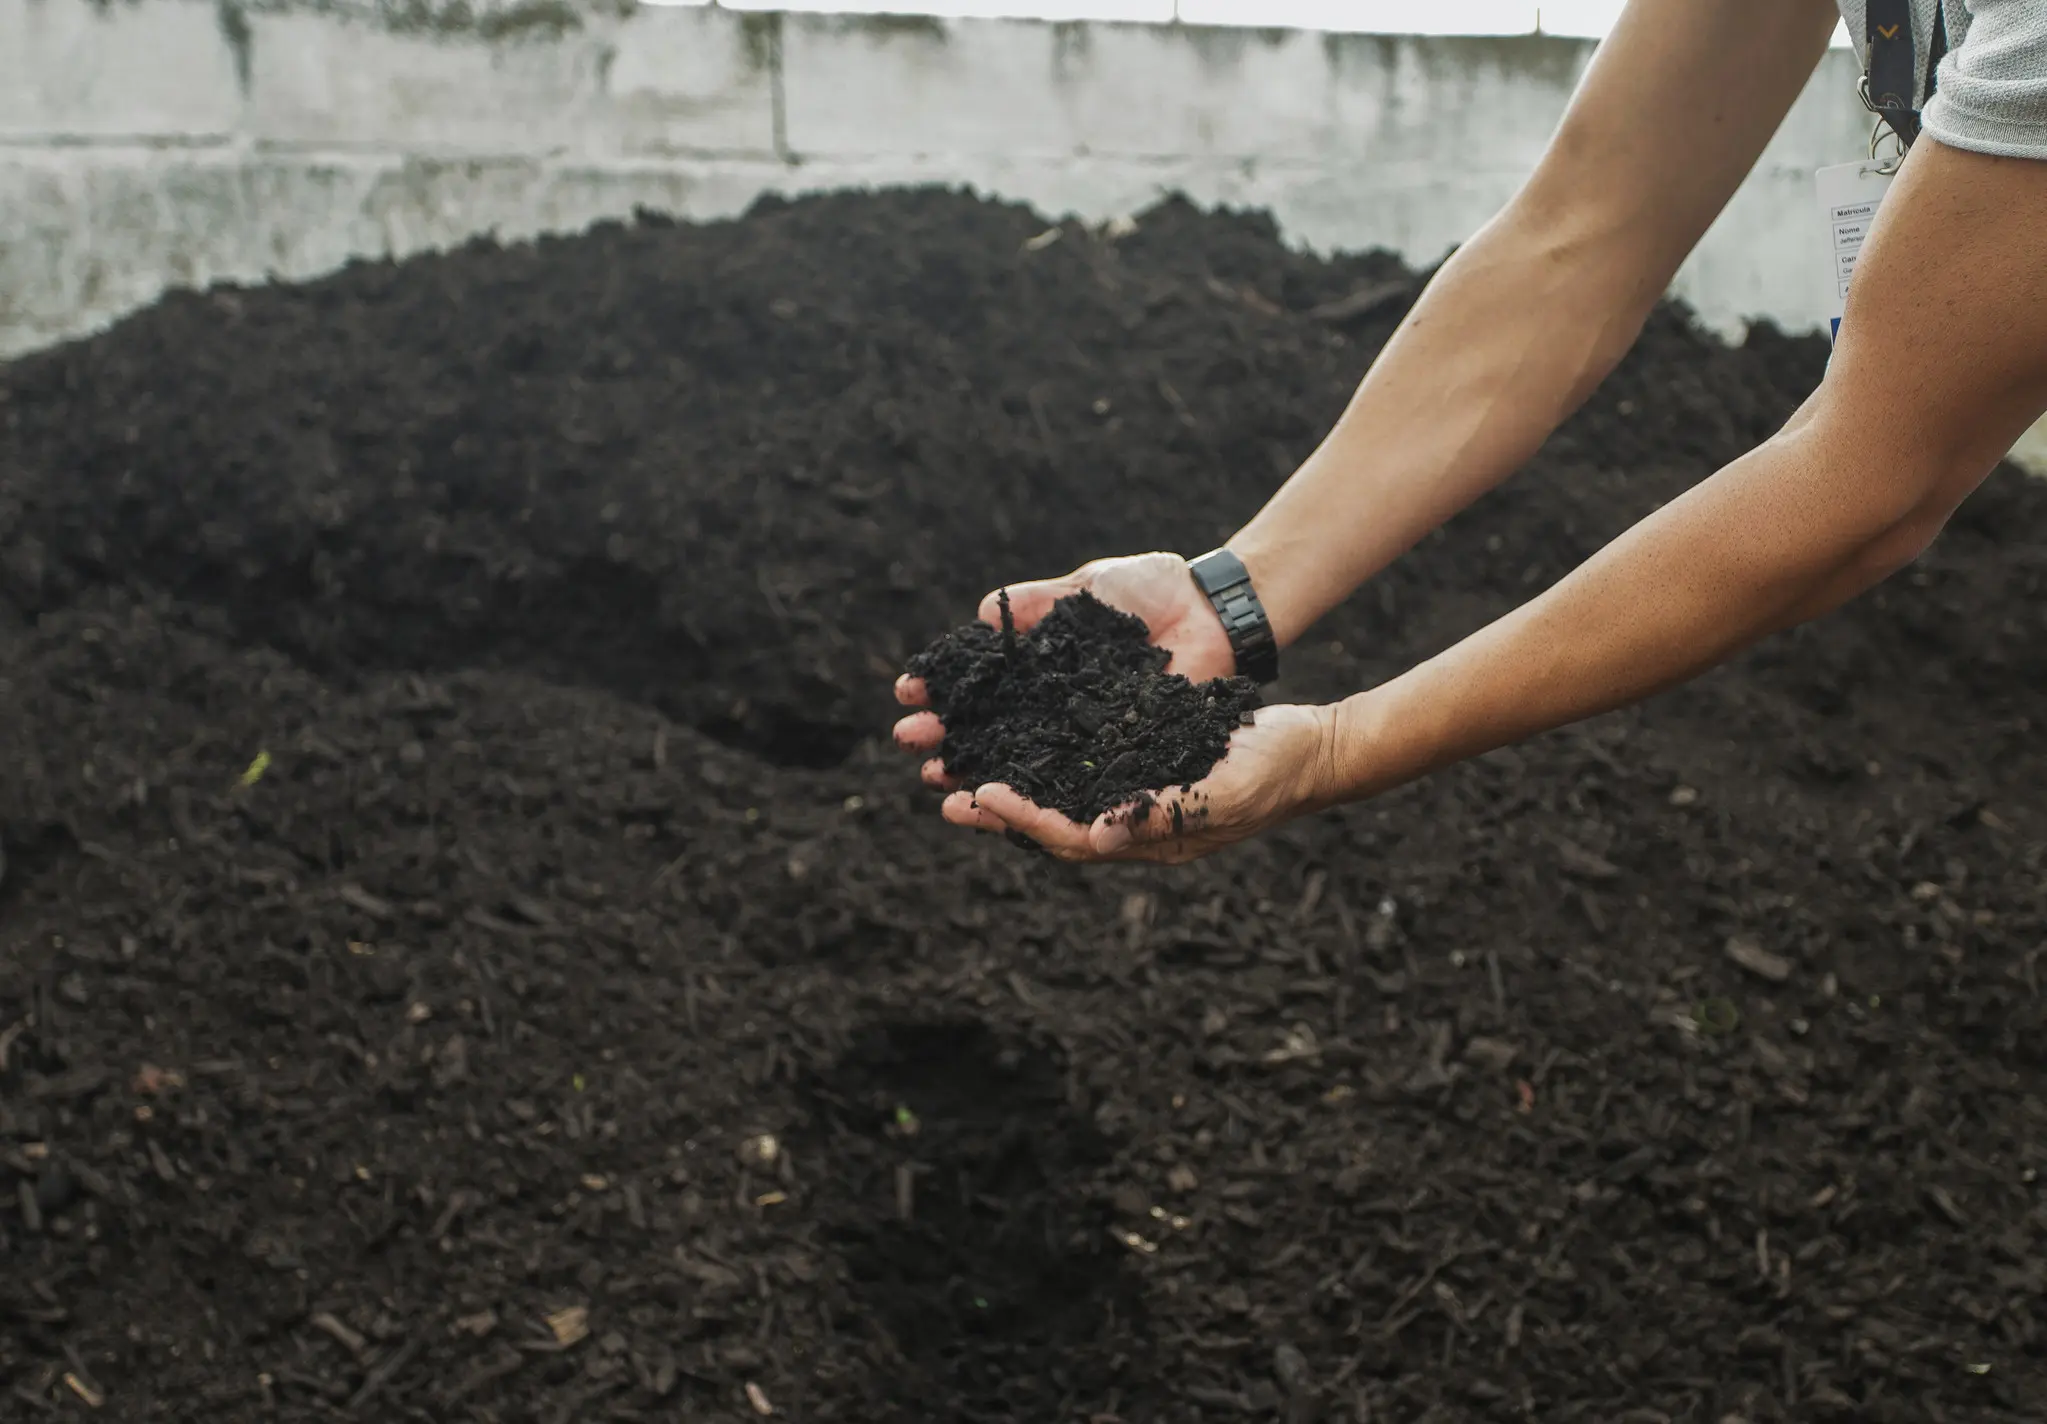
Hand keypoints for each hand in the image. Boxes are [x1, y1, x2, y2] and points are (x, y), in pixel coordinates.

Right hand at [892, 552, 1234, 788]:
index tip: (909, 691)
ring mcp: (1078, 730)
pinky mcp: (1114, 751)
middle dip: (944, 732)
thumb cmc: (1148, 590)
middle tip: (908, 739)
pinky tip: (1001, 801)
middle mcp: (1049, 701)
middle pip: (986, 723)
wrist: (1209, 609)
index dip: (941, 686)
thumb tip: (984, 614)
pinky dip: (1034, 790)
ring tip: (935, 777)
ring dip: (973, 768)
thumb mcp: (1090, 588)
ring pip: (1017, 757)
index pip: (978, 679)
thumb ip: (1041, 601)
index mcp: (1038, 662)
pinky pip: (1069, 776)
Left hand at [938, 704, 1340, 863]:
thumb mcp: (1225, 787)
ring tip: (964, 773)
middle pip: (1054, 826)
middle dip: (1000, 815)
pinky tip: (1020, 744)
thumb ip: (1166, 811)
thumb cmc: (1276, 769)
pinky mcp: (1145, 766)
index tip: (981, 797)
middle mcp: (1137, 825)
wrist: (1313, 748)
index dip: (1024, 821)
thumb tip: (1100, 834)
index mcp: (1154, 838)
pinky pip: (1084, 773)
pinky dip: (1046, 763)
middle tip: (944, 796)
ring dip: (1014, 791)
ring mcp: (1141, 798)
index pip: (1073, 837)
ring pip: (1062, 800)